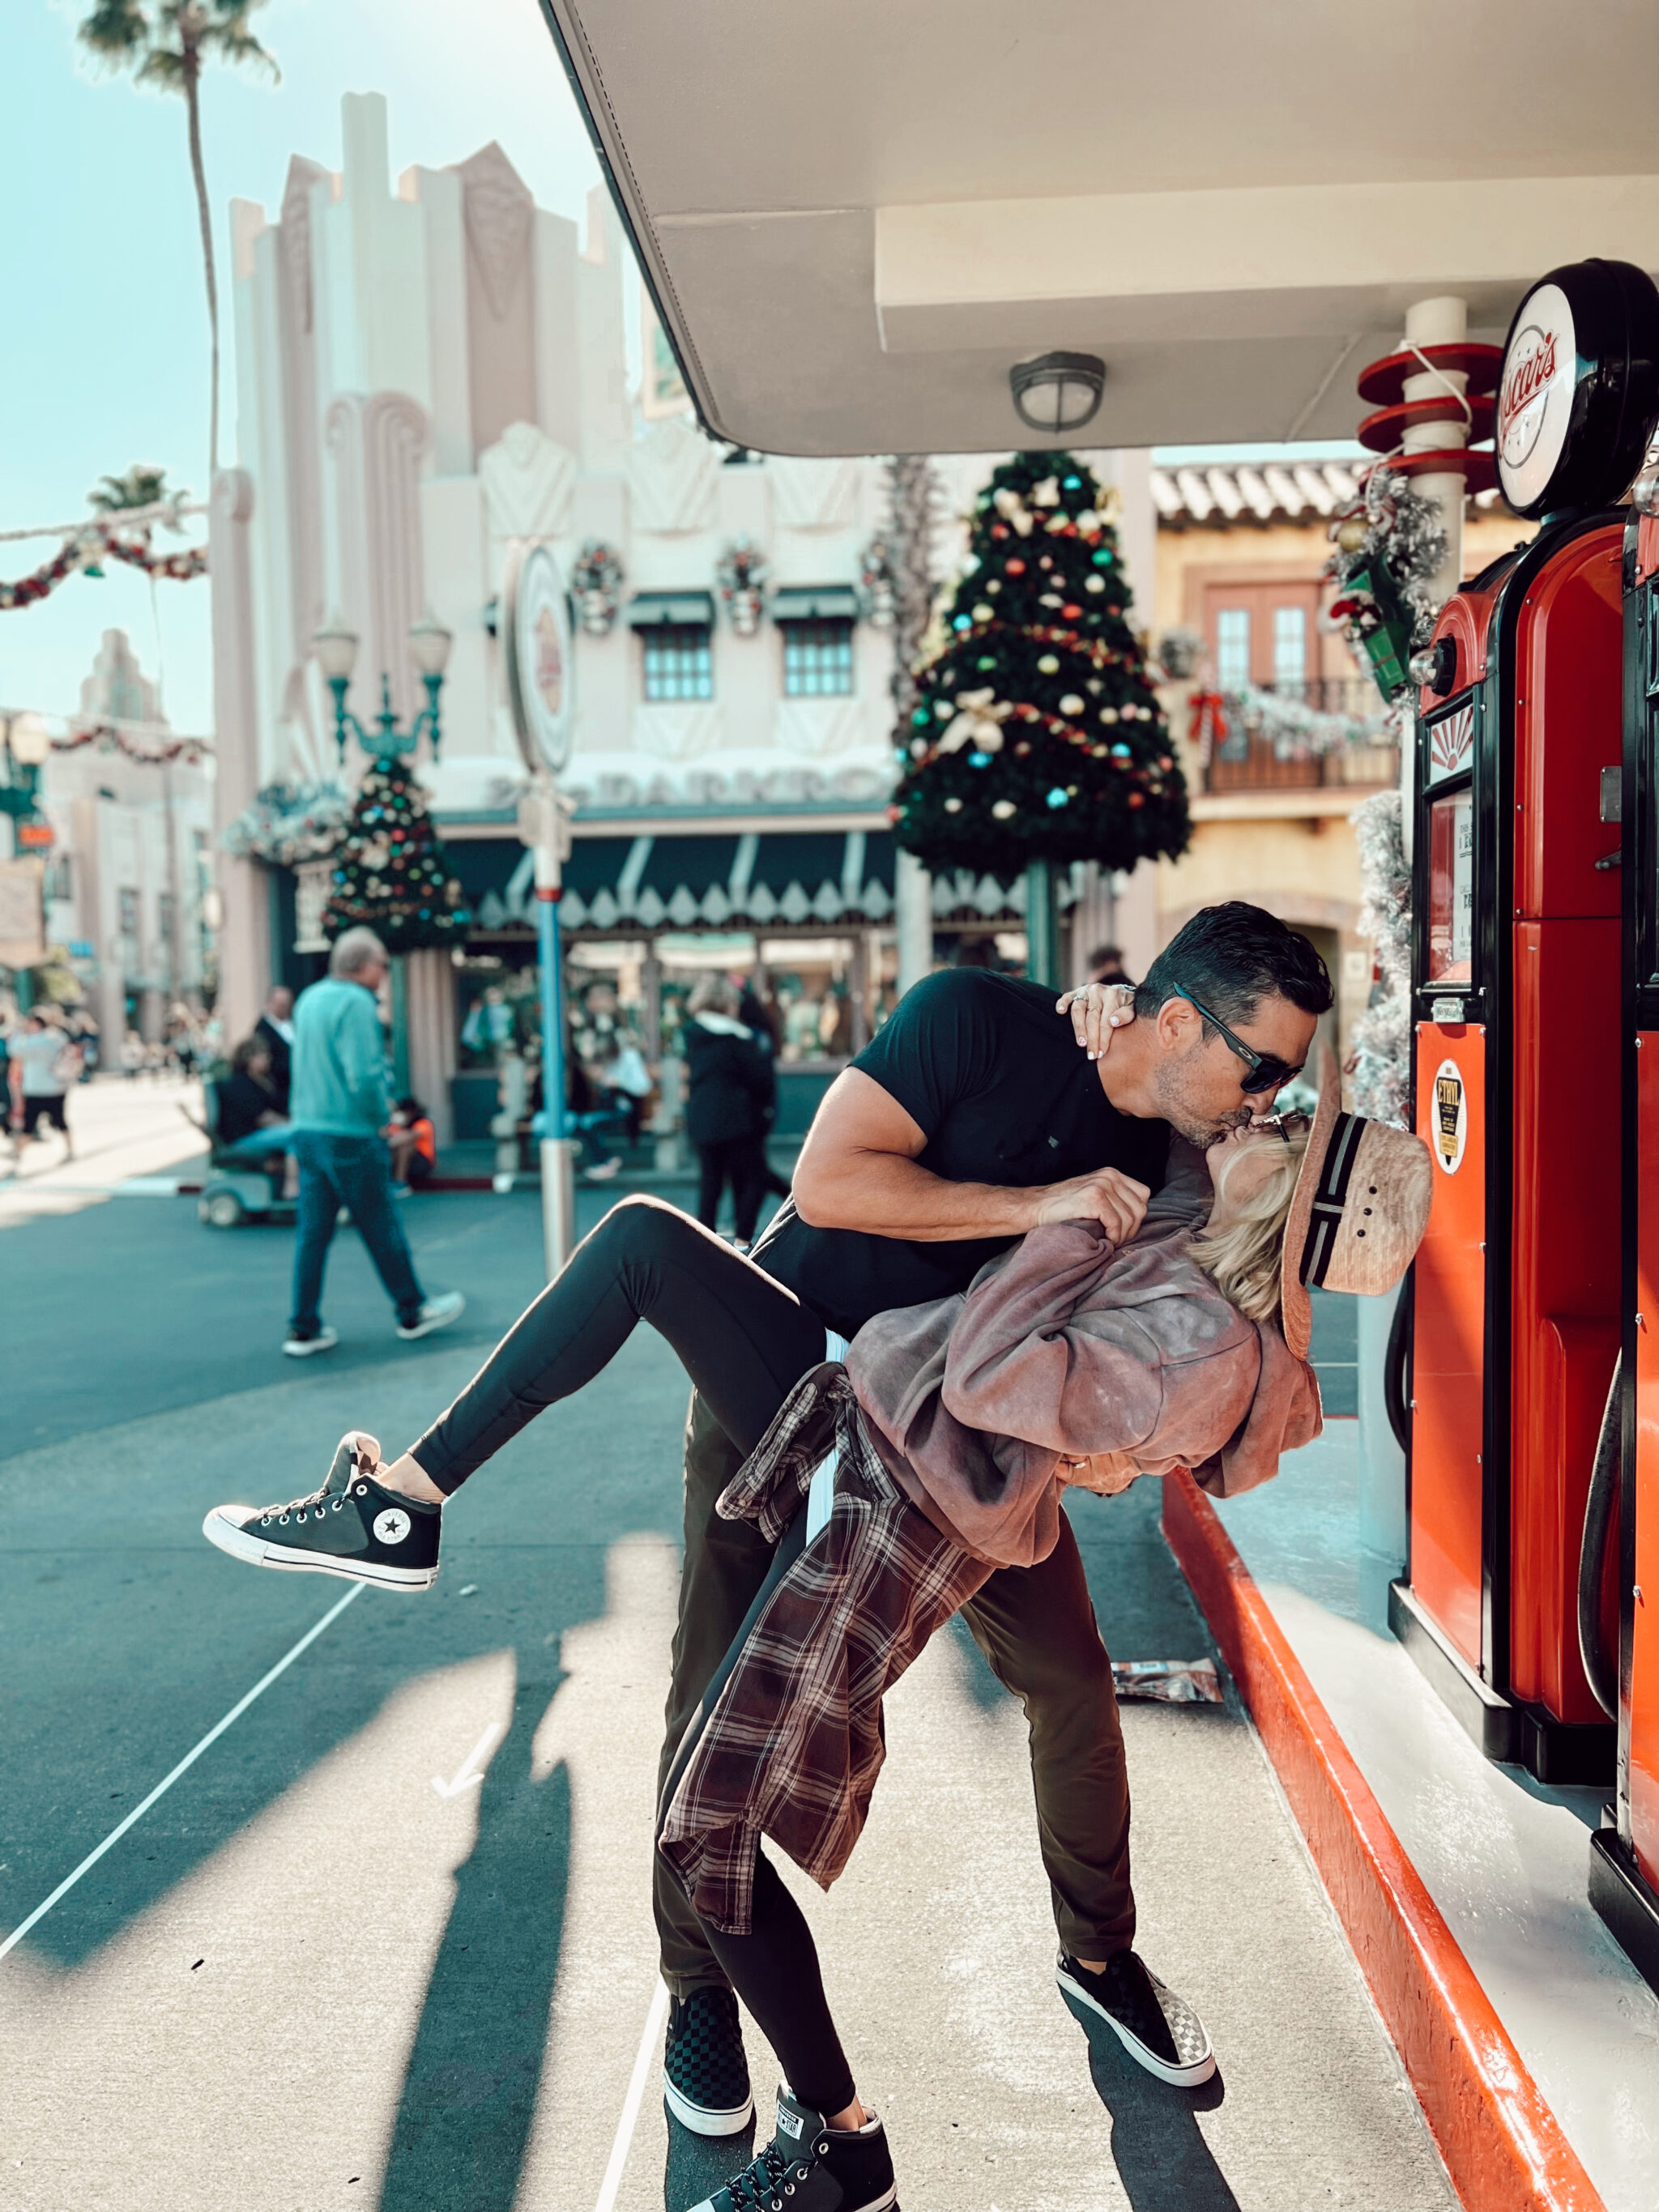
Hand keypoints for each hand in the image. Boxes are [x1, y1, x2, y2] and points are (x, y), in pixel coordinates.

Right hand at [1029, 1166, 1148, 1243]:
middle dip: (1131, 1228)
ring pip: (1130, 1217)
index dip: (1135, 1216)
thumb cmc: (1063, 1208)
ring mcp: (1102, 1185)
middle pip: (1139, 1208)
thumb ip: (1114, 1200)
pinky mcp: (1093, 1197)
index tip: (1122, 1229)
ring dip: (1121, 1235)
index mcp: (1112, 1174)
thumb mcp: (1093, 1195)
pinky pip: (1116, 1222)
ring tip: (1108, 1241)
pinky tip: (1103, 1239)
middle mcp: (1109, 1176)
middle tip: (1116, 1239)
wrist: (1036, 1207)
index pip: (1143, 1195)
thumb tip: (1136, 1221)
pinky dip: (1113, 1235)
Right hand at [1055, 982, 1136, 1061]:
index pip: (1106, 1021)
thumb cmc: (1127, 1005)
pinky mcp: (1076, 992)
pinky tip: (1060, 1012)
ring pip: (1078, 1010)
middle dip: (1092, 1038)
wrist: (1121, 993)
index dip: (1103, 1039)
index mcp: (1113, 995)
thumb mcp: (1134, 1008)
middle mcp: (1098, 991)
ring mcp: (1086, 991)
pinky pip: (1067, 997)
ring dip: (1078, 1028)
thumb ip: (1127, 1014)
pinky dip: (1062, 1003)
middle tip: (1091, 1055)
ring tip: (1081, 1043)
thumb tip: (1113, 1021)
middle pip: (1092, 1018)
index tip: (1101, 1053)